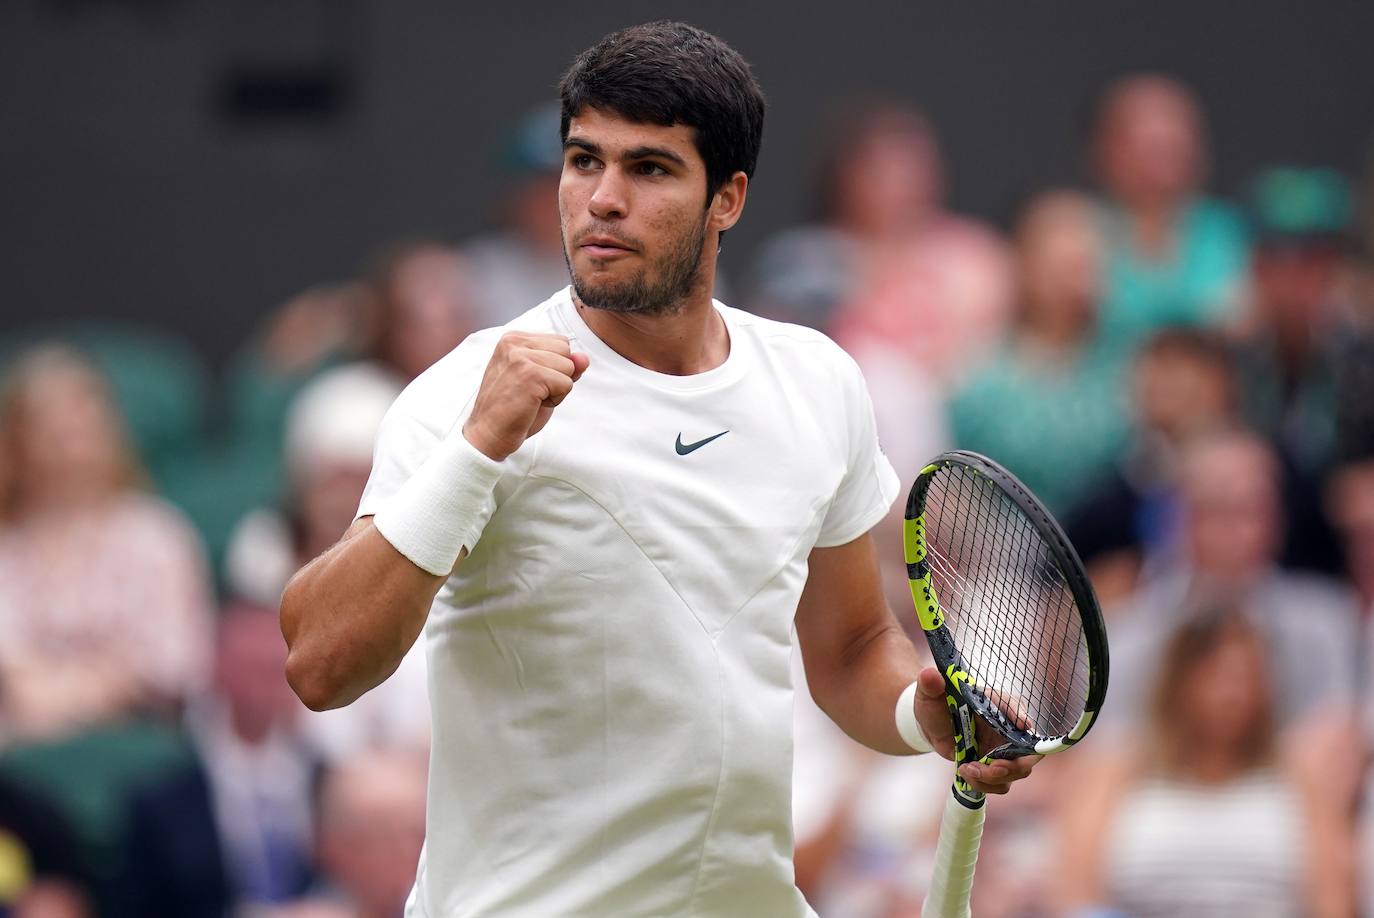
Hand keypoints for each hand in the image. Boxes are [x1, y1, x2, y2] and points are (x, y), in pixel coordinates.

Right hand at [463, 333, 589, 460]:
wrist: (488, 434)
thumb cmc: (512, 409)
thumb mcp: (541, 381)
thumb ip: (563, 366)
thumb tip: (584, 358)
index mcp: (513, 338)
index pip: (560, 342)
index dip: (554, 367)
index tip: (530, 382)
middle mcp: (514, 342)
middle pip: (566, 351)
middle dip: (558, 375)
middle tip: (531, 392)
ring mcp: (521, 357)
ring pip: (569, 367)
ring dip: (557, 389)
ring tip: (530, 398)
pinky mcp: (531, 375)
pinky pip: (567, 384)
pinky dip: (556, 400)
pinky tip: (532, 404)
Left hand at [911, 665, 1040, 794]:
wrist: (932, 722)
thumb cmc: (937, 702)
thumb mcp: (930, 693)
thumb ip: (929, 685)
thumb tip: (929, 675)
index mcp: (998, 702)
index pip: (1016, 706)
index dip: (1021, 717)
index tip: (1022, 725)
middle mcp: (1008, 727)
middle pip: (1030, 750)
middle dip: (1014, 765)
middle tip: (991, 767)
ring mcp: (1005, 749)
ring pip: (1018, 771)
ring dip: (994, 778)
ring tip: (967, 769)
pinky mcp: (995, 766)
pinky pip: (1001, 783)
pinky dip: (985, 784)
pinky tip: (966, 773)